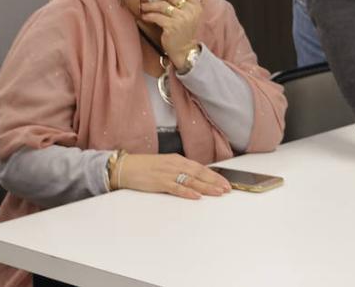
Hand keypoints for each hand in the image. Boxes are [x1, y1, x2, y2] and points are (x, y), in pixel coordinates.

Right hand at [116, 153, 230, 199]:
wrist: (126, 167)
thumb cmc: (144, 167)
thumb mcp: (165, 165)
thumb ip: (179, 170)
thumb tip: (195, 178)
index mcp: (177, 160)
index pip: (200, 168)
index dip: (214, 175)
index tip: (225, 182)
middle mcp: (175, 165)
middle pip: (199, 173)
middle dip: (215, 181)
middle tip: (227, 188)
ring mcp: (167, 173)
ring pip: (191, 180)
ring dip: (206, 187)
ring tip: (218, 192)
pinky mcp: (159, 182)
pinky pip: (176, 187)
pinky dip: (187, 192)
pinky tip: (196, 196)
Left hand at [138, 0, 201, 68]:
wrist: (186, 51)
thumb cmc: (185, 32)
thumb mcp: (191, 15)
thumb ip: (185, 3)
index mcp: (196, 6)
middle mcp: (190, 11)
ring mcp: (181, 19)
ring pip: (162, 5)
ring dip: (150, 5)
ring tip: (143, 6)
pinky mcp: (172, 27)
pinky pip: (157, 17)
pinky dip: (149, 16)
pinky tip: (145, 16)